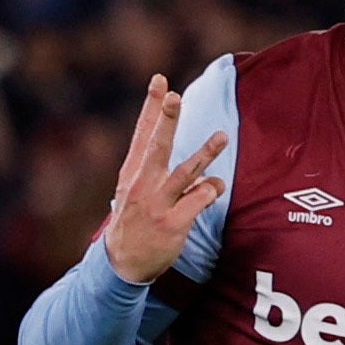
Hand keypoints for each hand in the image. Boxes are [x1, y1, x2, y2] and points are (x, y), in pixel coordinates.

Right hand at [102, 74, 228, 284]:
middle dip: (166, 120)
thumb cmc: (133, 223)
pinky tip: (217, 187)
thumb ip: (154, 167)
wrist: (122, 265)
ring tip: (222, 136)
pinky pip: (197, 201)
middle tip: (175, 96)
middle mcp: (143, 184)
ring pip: (184, 173)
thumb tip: (172, 146)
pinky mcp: (172, 224)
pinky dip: (210, 190)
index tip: (160, 80)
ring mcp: (157, 204)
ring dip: (204, 153)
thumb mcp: (132, 190)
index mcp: (132, 172)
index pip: (142, 133)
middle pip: (157, 146)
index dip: (151, 106)